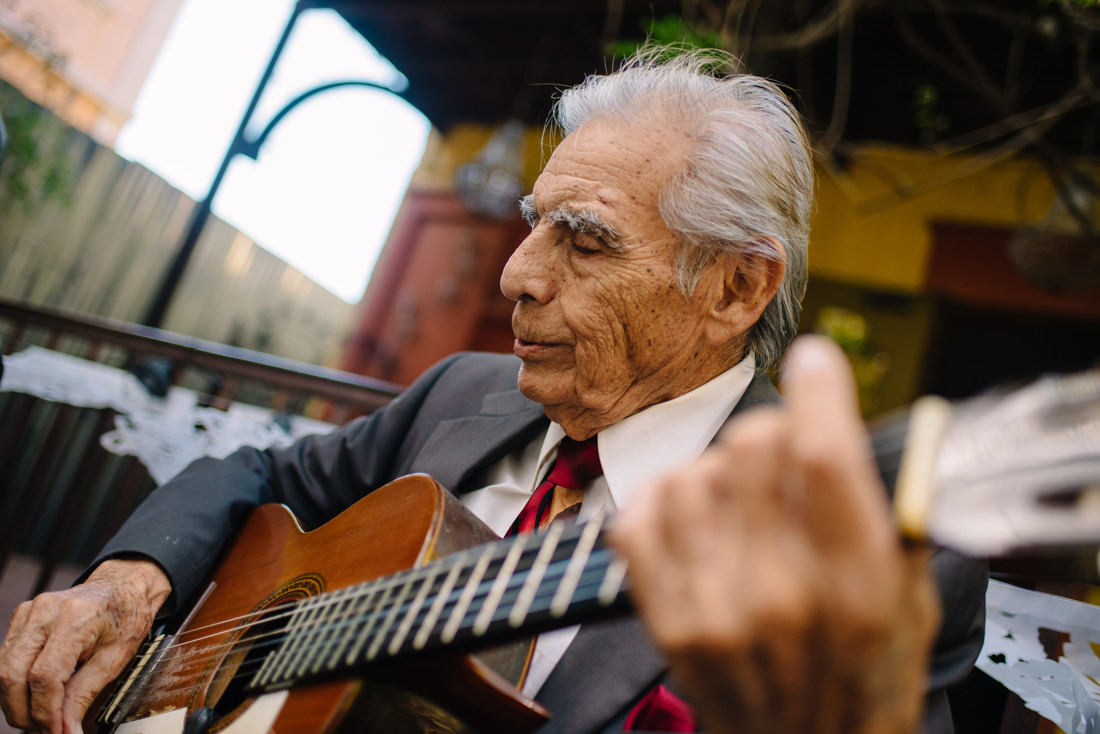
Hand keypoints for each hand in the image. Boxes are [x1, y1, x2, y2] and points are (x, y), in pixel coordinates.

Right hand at [0, 558, 170, 732]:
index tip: (55, 732)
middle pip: (13, 675)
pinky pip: (7, 658)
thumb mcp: (115, 659)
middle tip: (44, 731)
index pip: (44, 676)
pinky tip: (34, 696)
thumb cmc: (125, 617)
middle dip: (24, 712)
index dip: (45, 712)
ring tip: (39, 718)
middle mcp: (45, 611)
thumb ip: (84, 695)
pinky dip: (16, 684)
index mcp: (75, 618)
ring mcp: (29, 611)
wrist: (123, 586)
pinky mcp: (21, 617)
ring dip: (15, 702)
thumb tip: (65, 731)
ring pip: (3, 669)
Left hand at [610, 336, 940, 733]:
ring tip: (738, 502)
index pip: (822, 456)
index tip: (815, 362)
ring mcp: (714, 608)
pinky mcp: (667, 619)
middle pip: (750, 447)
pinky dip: (662, 502)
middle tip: (781, 456)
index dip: (817, 391)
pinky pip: (639, 516)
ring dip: (716, 471)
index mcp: (856, 585)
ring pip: (690, 473)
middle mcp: (780, 594)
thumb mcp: (909, 599)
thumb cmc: (866, 674)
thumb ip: (886, 514)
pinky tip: (691, 517)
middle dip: (771, 432)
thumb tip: (850, 424)